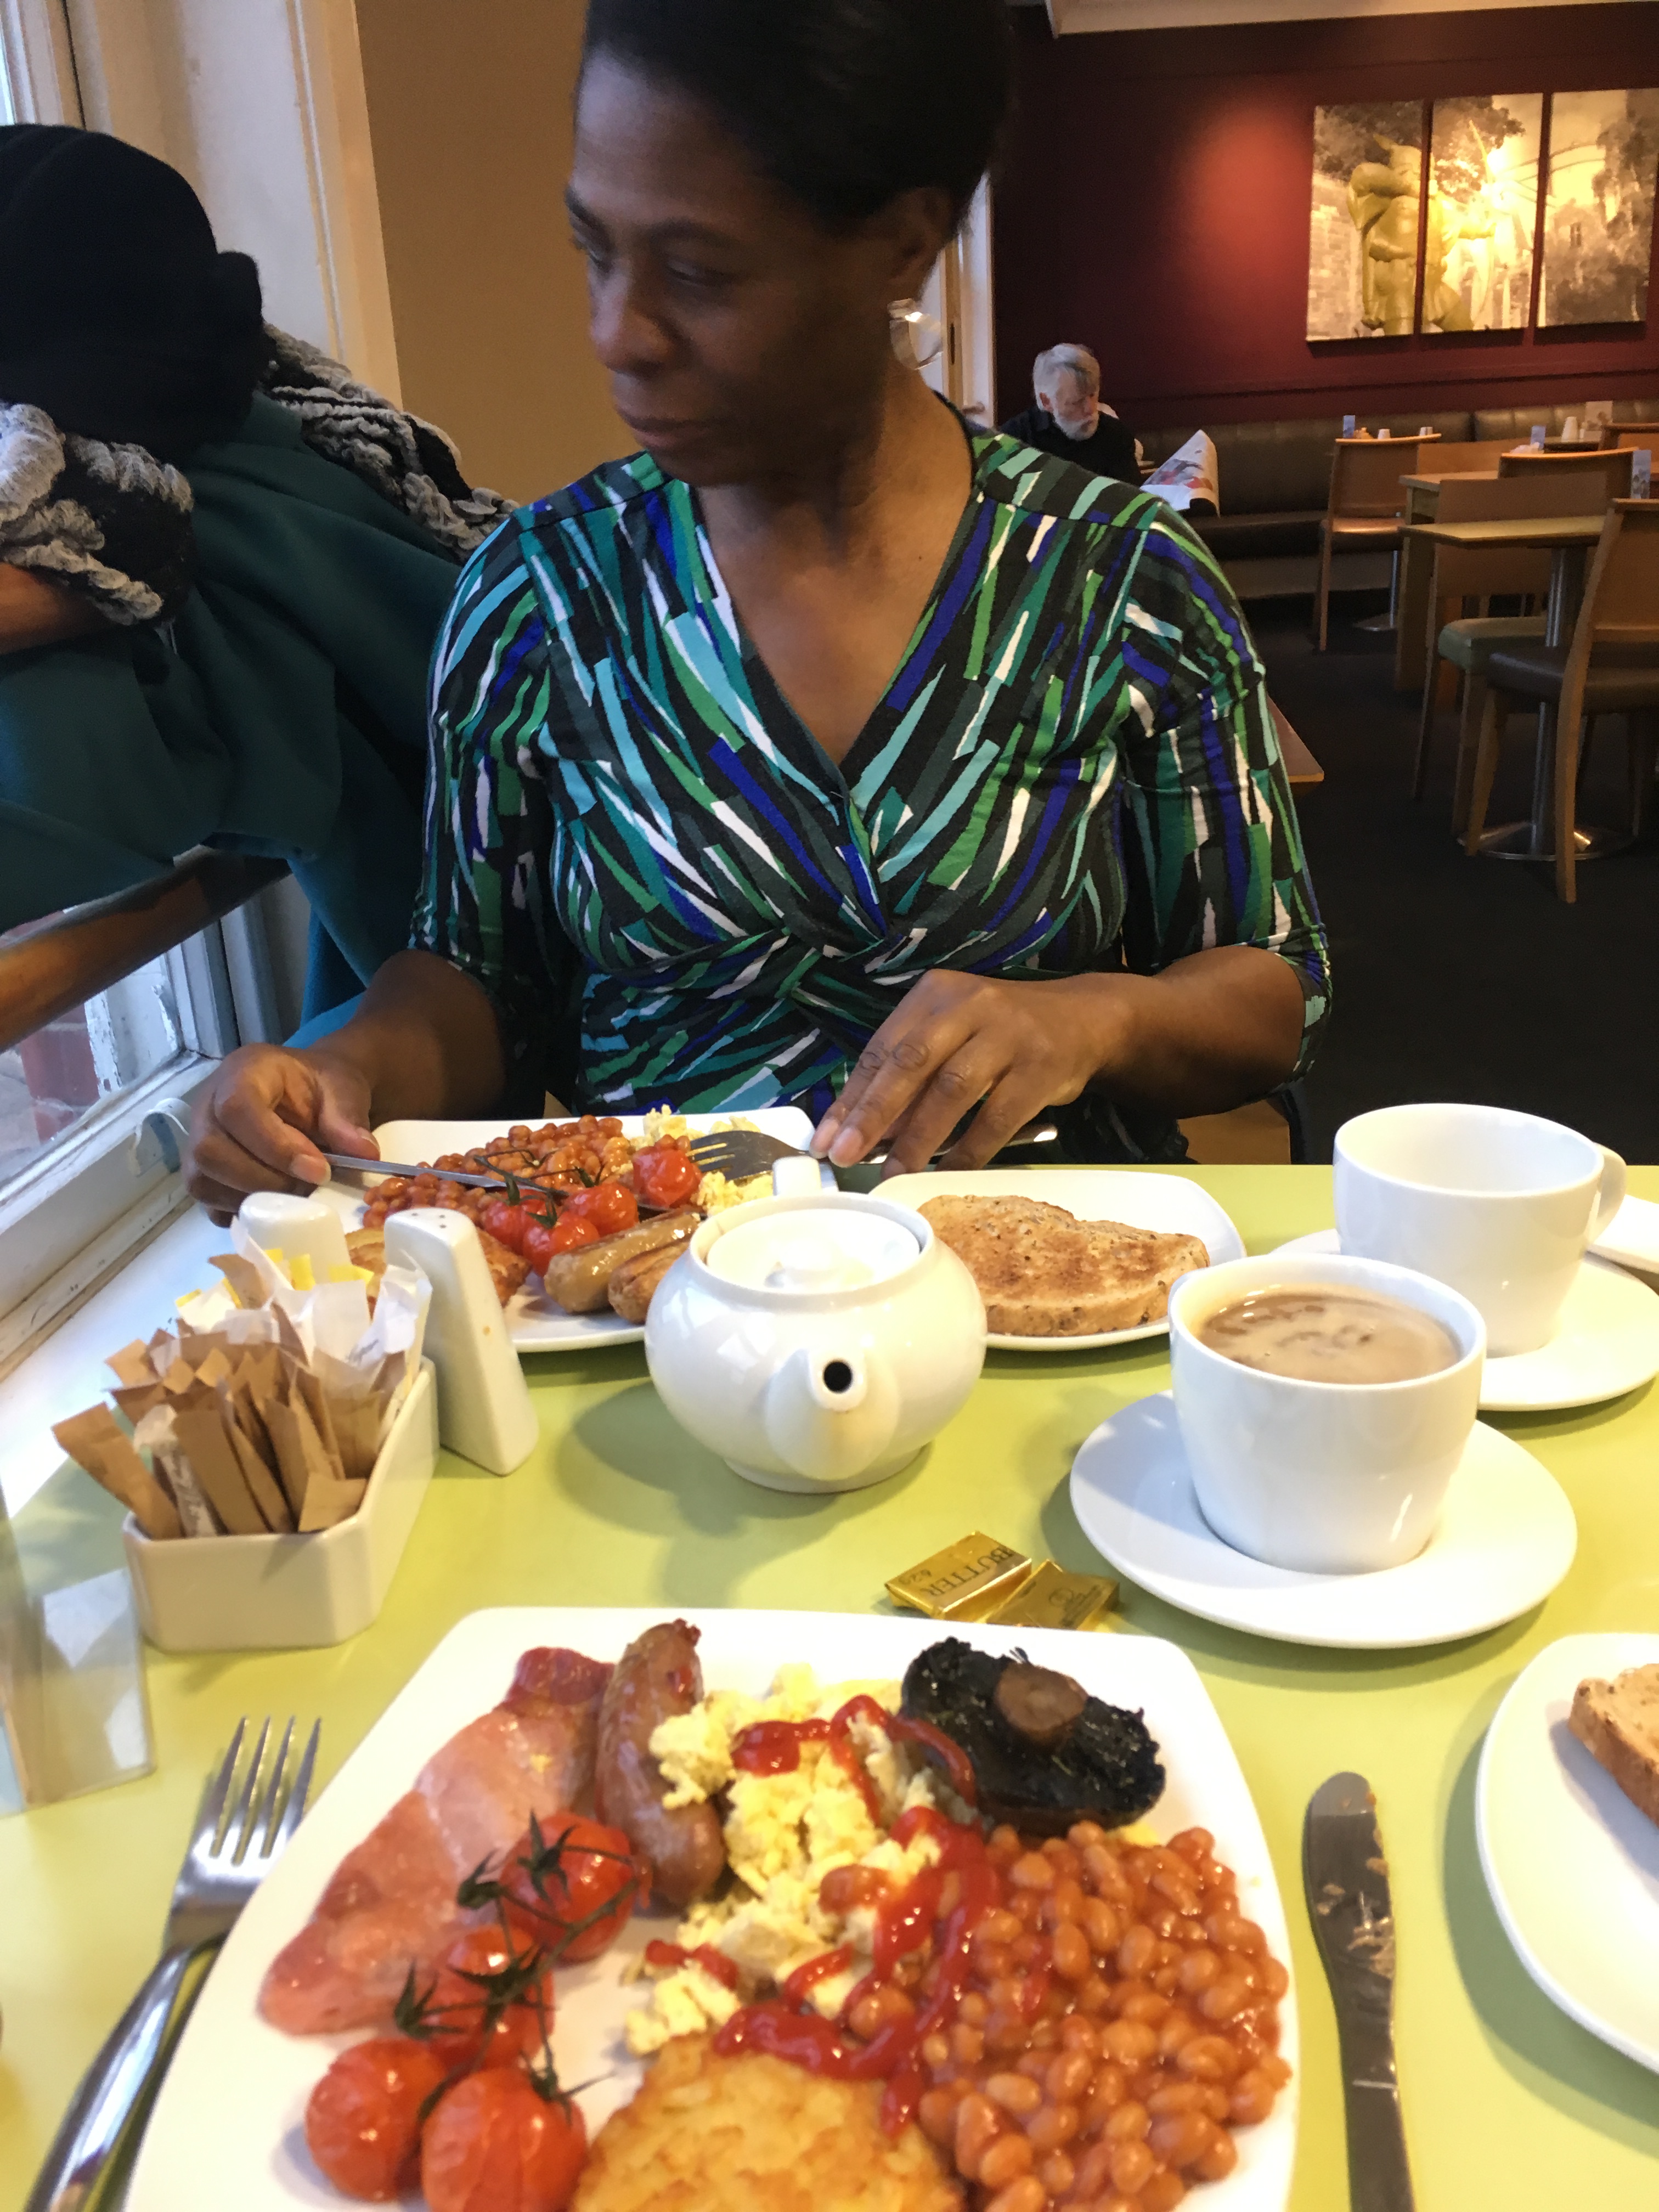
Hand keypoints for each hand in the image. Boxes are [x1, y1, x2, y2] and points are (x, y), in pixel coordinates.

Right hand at [186, 1046, 376, 1222]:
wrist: (308, 1092)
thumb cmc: (321, 1086)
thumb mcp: (343, 1089)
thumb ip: (348, 1117)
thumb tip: (365, 1154)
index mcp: (243, 1071)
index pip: (237, 1108)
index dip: (274, 1147)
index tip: (318, 1170)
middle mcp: (208, 1104)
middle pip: (210, 1151)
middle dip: (263, 1179)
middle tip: (308, 1186)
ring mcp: (198, 1139)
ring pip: (202, 1180)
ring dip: (253, 1199)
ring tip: (296, 1195)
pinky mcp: (202, 1171)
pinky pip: (208, 1202)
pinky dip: (242, 1212)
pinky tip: (276, 1206)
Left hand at [810, 972, 1124, 1176]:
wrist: (1084, 1021)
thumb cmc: (1001, 1035)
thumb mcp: (952, 1034)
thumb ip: (910, 1074)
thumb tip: (862, 1131)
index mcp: (936, 994)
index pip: (883, 1048)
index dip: (852, 1097)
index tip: (825, 1139)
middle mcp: (970, 1006)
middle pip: (911, 1062)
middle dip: (874, 1114)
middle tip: (846, 1155)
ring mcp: (1008, 1035)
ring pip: (952, 1090)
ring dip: (918, 1137)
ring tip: (892, 1172)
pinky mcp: (1040, 1068)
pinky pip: (997, 1117)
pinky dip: (969, 1148)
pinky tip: (947, 1171)